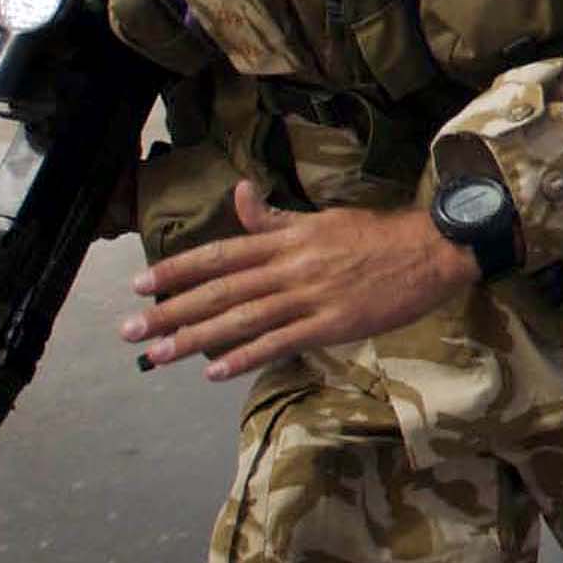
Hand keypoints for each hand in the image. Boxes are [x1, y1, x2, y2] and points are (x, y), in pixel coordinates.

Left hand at [124, 180, 480, 381]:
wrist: (433, 250)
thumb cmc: (378, 234)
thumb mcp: (321, 218)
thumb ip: (275, 216)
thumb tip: (238, 192)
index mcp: (288, 239)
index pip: (220, 254)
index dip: (177, 269)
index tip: (139, 284)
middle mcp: (291, 266)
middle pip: (221, 290)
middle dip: (170, 310)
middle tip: (129, 329)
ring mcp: (312, 297)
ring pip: (243, 319)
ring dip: (195, 338)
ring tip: (158, 354)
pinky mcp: (334, 324)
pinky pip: (281, 342)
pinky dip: (246, 356)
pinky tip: (216, 371)